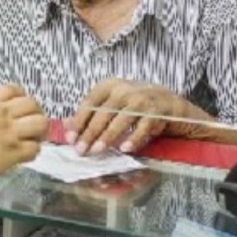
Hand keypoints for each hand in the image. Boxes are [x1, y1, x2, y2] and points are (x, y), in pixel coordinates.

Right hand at [0, 86, 46, 181]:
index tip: (22, 104)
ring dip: (40, 131)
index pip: (13, 89)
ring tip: (34, 138)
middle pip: (32, 104)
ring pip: (40, 123)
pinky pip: (35, 148)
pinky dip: (33, 151)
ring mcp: (10, 132)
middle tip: (33, 123)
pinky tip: (26, 154)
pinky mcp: (15, 151)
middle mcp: (2, 114)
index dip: (22, 96)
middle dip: (36, 112)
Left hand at [65, 79, 187, 154]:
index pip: (89, 103)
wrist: (171, 104)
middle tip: (81, 150)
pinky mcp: (158, 111)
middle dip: (90, 133)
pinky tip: (124, 148)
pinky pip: (143, 126)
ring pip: (120, 120)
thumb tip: (66, 125)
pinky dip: (133, 138)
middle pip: (103, 113)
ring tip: (97, 150)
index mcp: (109, 86)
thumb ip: (91, 114)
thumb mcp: (112, 105)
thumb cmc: (135, 106)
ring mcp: (142, 99)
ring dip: (108, 137)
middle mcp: (125, 89)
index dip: (78, 122)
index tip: (70, 138)